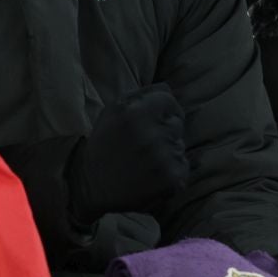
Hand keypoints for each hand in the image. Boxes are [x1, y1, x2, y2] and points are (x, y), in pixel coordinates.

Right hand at [68, 85, 187, 224]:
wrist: (94, 187)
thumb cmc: (104, 145)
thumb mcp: (112, 111)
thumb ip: (140, 94)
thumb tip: (168, 89)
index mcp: (133, 113)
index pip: (169, 100)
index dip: (162, 109)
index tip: (152, 121)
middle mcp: (151, 134)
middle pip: (177, 122)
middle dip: (165, 130)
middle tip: (144, 144)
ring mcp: (164, 158)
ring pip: (180, 144)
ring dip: (168, 150)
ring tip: (146, 160)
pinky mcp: (173, 177)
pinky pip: (183, 165)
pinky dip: (172, 169)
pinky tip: (152, 173)